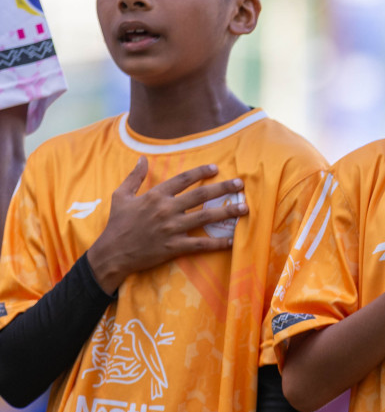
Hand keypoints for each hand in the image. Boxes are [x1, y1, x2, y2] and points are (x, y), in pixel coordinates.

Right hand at [85, 159, 246, 292]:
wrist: (112, 252)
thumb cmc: (117, 224)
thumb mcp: (121, 196)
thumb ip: (134, 177)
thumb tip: (142, 159)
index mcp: (155, 196)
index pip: (183, 179)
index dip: (201, 172)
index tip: (216, 169)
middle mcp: (166, 210)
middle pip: (200, 195)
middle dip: (223, 188)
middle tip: (240, 184)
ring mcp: (172, 228)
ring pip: (205, 217)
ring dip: (227, 212)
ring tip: (244, 208)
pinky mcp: (174, 247)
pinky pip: (201, 244)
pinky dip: (218, 243)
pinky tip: (233, 240)